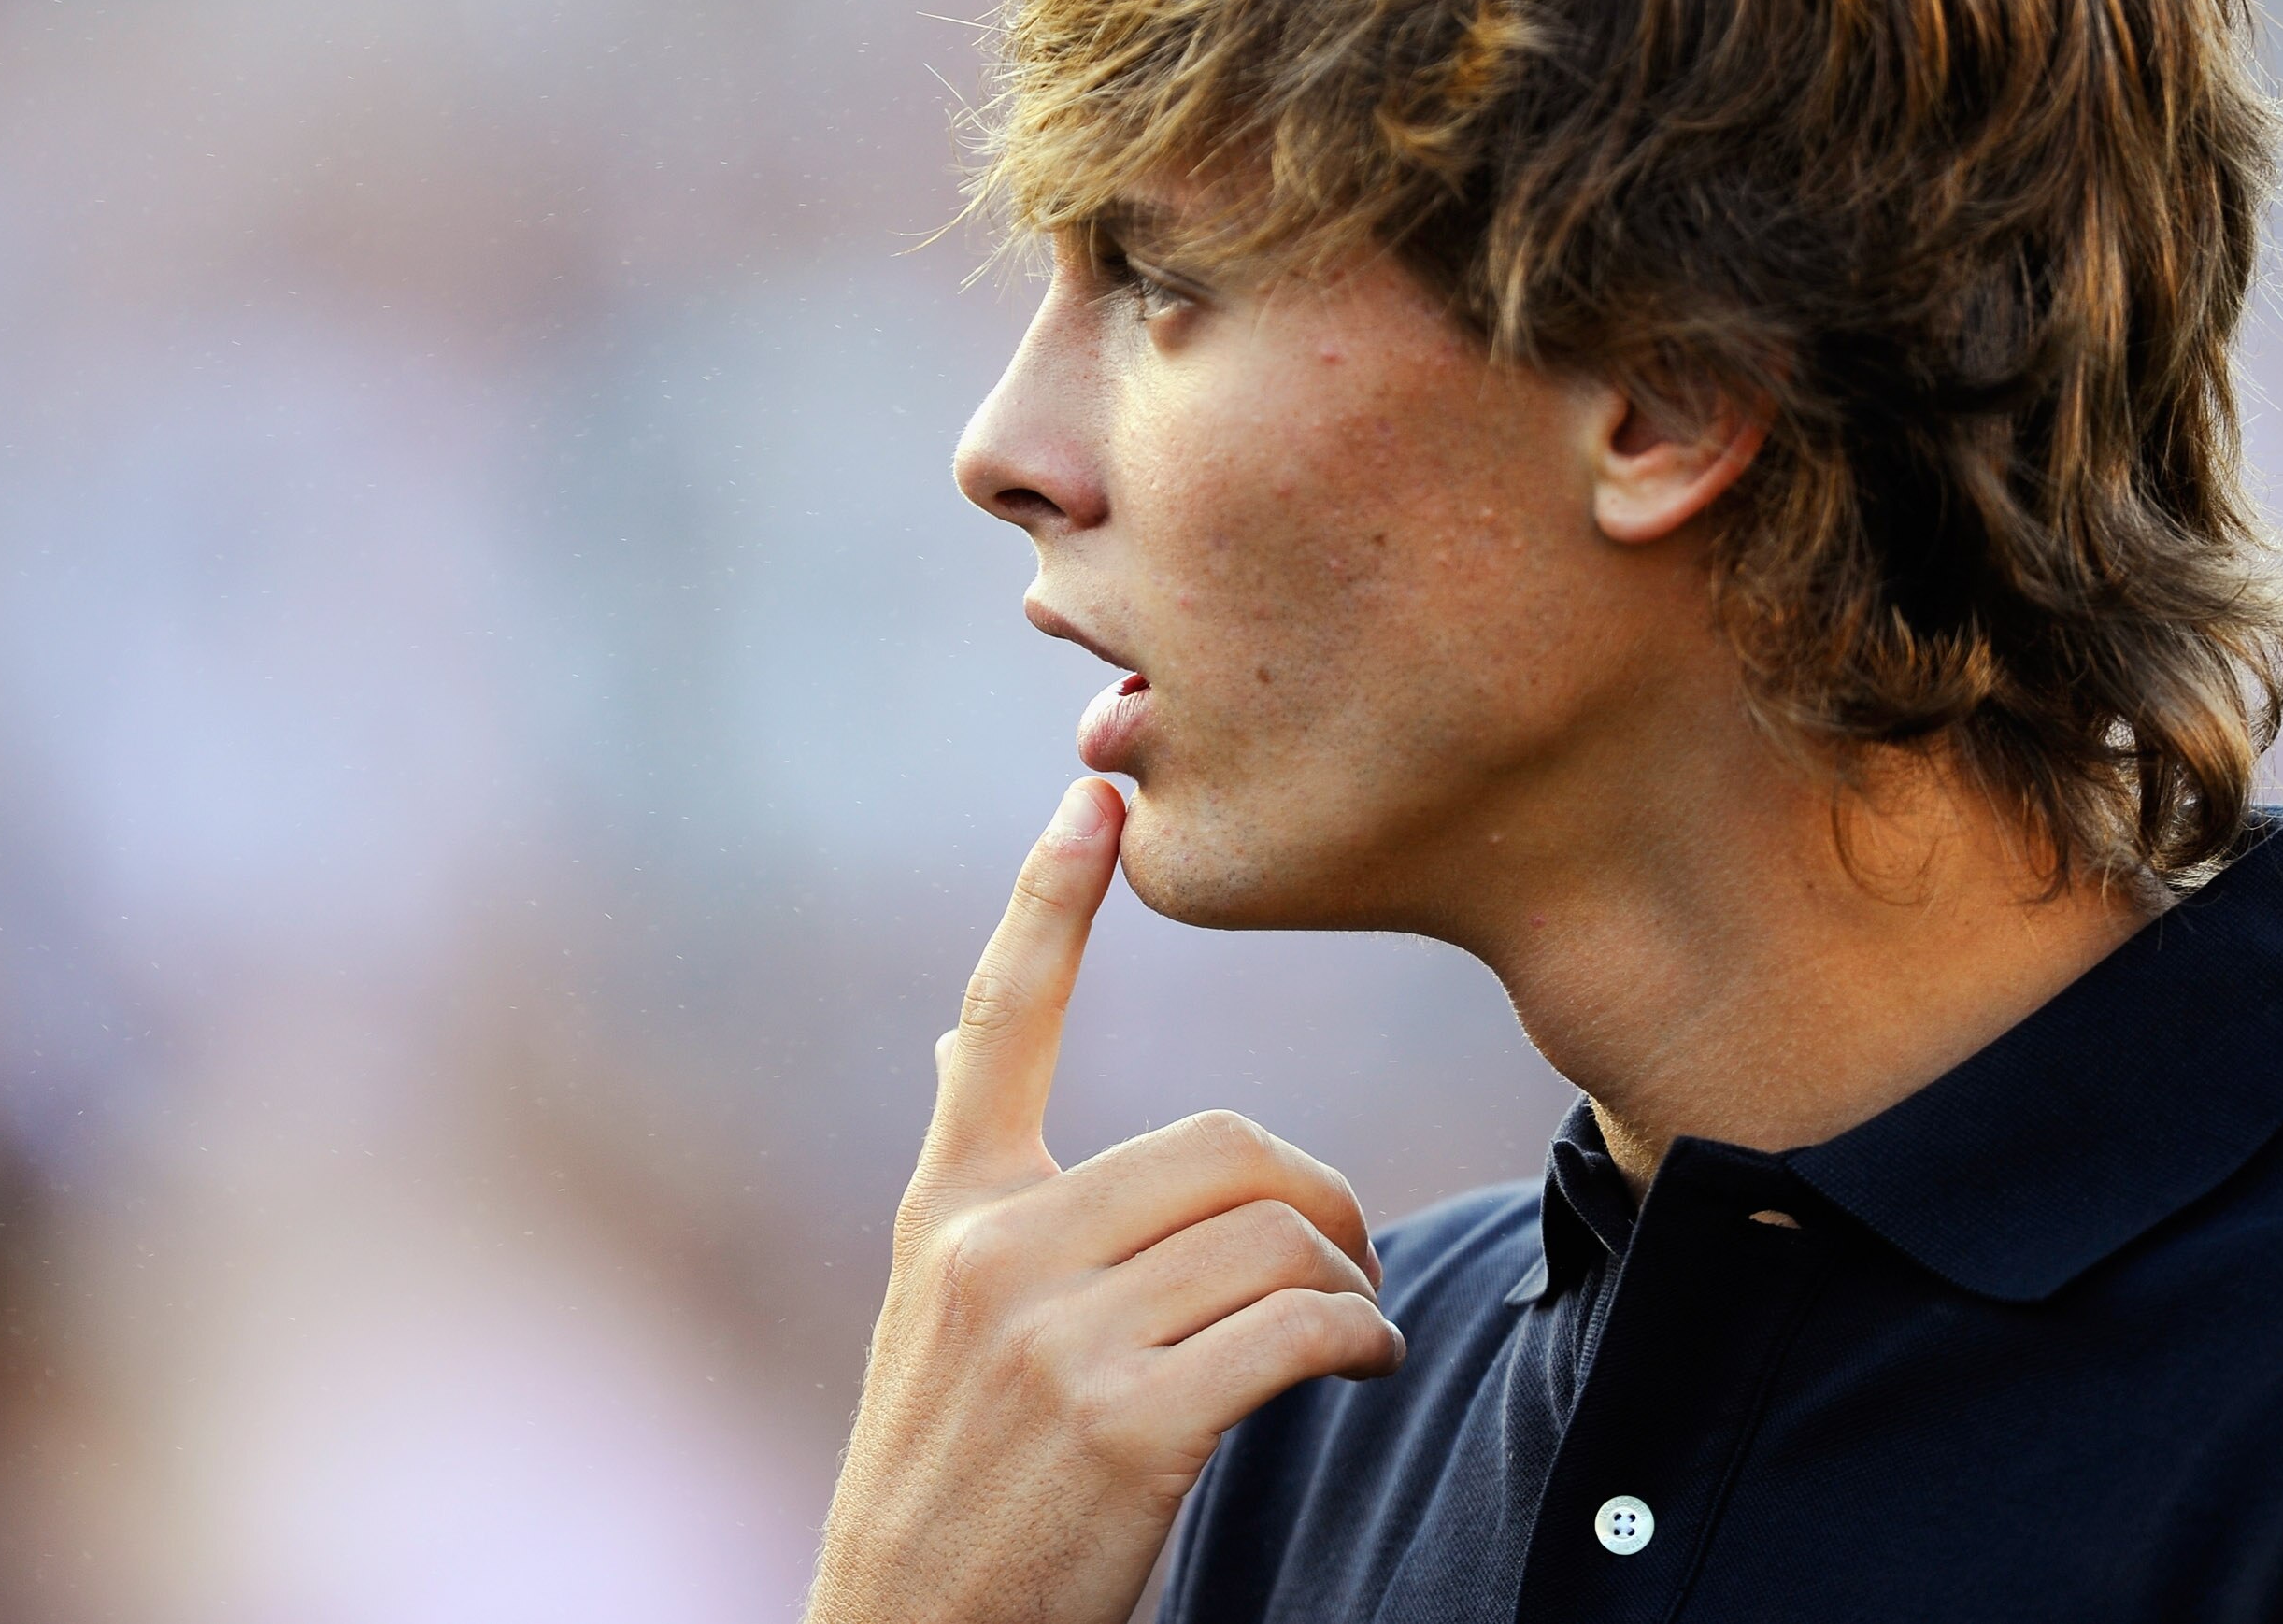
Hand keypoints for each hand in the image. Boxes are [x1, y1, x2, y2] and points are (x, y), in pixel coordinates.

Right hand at [805, 778, 1404, 1623]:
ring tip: (1354, 1324)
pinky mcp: (1127, 1425)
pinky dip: (1359, 1339)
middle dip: (1316, 1193)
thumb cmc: (943, 1480)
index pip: (1000, 1022)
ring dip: (1349, 1277)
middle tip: (1348, 1254)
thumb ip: (966, 1174)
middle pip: (1222, 1143)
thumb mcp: (923, 1313)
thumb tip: (955, 1036)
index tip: (1092, 801)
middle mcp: (990, 1251)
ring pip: (1274, 1232)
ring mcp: (1053, 1338)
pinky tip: (1360, 1364)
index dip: (1047, 902)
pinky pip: (1298, 1325)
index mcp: (946, 1212)